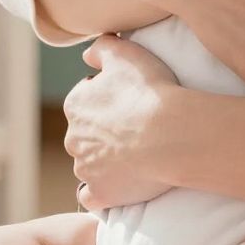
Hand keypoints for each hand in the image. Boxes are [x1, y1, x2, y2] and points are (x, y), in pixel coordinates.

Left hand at [62, 34, 182, 210]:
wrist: (171, 134)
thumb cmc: (151, 91)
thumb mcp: (125, 53)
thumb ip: (101, 47)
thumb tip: (87, 54)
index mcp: (76, 104)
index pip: (85, 101)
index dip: (107, 100)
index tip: (129, 103)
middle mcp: (74, 137)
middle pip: (85, 134)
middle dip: (103, 133)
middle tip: (134, 131)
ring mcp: (85, 168)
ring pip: (88, 164)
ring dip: (104, 162)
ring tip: (134, 158)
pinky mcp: (100, 193)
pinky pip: (92, 196)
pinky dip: (101, 192)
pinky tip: (116, 187)